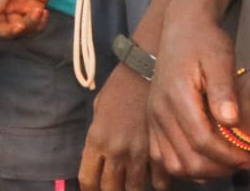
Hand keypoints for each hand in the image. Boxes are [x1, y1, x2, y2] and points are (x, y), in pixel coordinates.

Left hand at [80, 63, 151, 190]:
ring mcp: (140, 154)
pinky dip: (158, 183)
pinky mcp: (161, 152)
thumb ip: (98, 136)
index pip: (88, 179)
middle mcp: (116, 151)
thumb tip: (98, 157)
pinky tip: (156, 178)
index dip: (89, 190)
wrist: (147, 70)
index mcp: (97, 139)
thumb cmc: (120, 87)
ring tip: (134, 184)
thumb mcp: (99, 108)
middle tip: (114, 189)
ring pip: (136, 189)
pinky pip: (160, 182)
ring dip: (134, 189)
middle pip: (110, 189)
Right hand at [147, 11, 249, 186]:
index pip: (202, 141)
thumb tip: (231, 121)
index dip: (228, 156)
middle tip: (241, 163)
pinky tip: (204, 161)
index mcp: (176, 95)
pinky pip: (160, 155)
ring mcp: (153, 116)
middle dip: (217, 169)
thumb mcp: (220, 58)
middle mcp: (159, 110)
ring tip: (224, 164)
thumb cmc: (205, 41)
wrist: (182, 27)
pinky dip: (181, 165)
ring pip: (171, 162)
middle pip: (186, 158)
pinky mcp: (152, 119)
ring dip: (199, 171)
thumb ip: (224, 90)